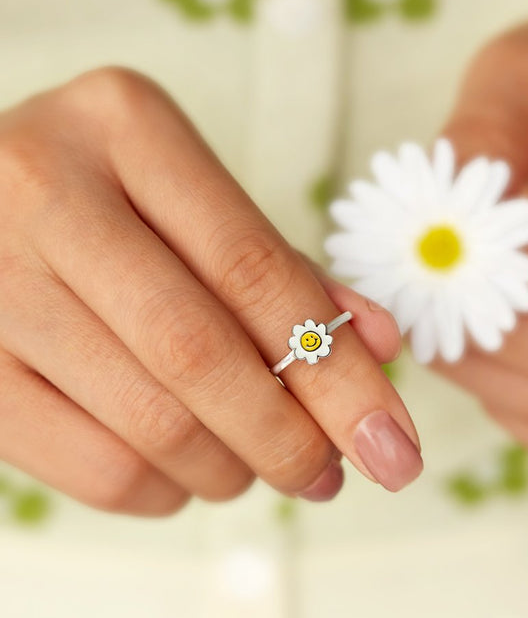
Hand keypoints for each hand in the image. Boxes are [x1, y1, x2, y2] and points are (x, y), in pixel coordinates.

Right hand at [0, 68, 421, 514]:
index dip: (338, 372)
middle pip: (197, 352)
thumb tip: (378, 345)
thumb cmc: (116, 197)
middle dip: (289, 439)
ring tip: (262, 466)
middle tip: (334, 476)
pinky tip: (189, 473)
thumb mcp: (200, 198)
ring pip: (146, 423)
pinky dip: (163, 490)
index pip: (256, 268)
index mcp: (127, 126)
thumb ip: (286, 269)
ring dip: (231, 469)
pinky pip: (87, 467)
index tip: (395, 443)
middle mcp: (43, 187)